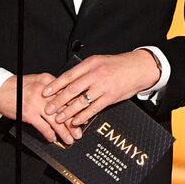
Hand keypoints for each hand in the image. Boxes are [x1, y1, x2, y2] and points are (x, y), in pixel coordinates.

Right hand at [0, 73, 81, 143]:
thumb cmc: (16, 87)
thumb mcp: (36, 81)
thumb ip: (50, 89)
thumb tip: (65, 101)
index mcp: (47, 80)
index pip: (67, 94)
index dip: (76, 106)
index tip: (82, 115)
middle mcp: (44, 91)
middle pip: (64, 108)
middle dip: (73, 122)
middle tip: (79, 131)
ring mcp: (36, 103)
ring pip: (56, 120)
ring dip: (64, 132)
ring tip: (69, 139)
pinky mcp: (29, 113)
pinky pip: (44, 127)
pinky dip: (49, 134)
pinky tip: (52, 138)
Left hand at [41, 50, 160, 125]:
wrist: (138, 68)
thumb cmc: (117, 65)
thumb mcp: (98, 62)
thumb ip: (84, 71)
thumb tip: (67, 82)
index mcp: (90, 64)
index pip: (68, 76)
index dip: (55, 85)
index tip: (45, 92)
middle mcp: (95, 75)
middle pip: (72, 90)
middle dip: (58, 101)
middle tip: (48, 108)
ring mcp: (103, 87)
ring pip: (81, 101)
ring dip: (68, 111)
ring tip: (59, 118)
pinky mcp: (111, 98)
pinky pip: (94, 109)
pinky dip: (83, 116)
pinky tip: (75, 121)